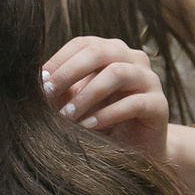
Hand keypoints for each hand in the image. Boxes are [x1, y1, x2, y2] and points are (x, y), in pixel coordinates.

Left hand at [42, 36, 168, 160]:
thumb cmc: (99, 119)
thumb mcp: (75, 102)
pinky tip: (89, 126)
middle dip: (69, 72)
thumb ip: (60, 90)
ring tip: (67, 115)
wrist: (135, 150)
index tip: (39, 80)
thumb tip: (34, 81)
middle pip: (100, 52)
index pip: (83, 44)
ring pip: (117, 73)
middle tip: (47, 93)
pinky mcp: (159, 105)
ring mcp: (149, 80)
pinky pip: (134, 102)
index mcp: (111, 51)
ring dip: (87, 95)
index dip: (59, 60)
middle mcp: (133, 59)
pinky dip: (107, 114)